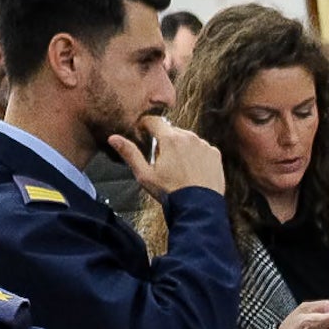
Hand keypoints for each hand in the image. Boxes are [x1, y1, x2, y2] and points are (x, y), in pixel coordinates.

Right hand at [112, 120, 227, 198]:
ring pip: (187, 139)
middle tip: (161, 162)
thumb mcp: (144, 175)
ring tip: (178, 169)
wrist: (198, 208)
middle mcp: (189, 137)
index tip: (143, 134)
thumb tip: (113, 138)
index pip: (153, 121)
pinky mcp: (215, 154)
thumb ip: (129, 153)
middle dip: (164, 141)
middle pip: (171, 131)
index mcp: (170, 139)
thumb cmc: (170, 193)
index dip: (145, 126)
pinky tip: (192, 171)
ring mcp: (204, 145)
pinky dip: (196, 156)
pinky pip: (202, 149)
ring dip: (181, 148)